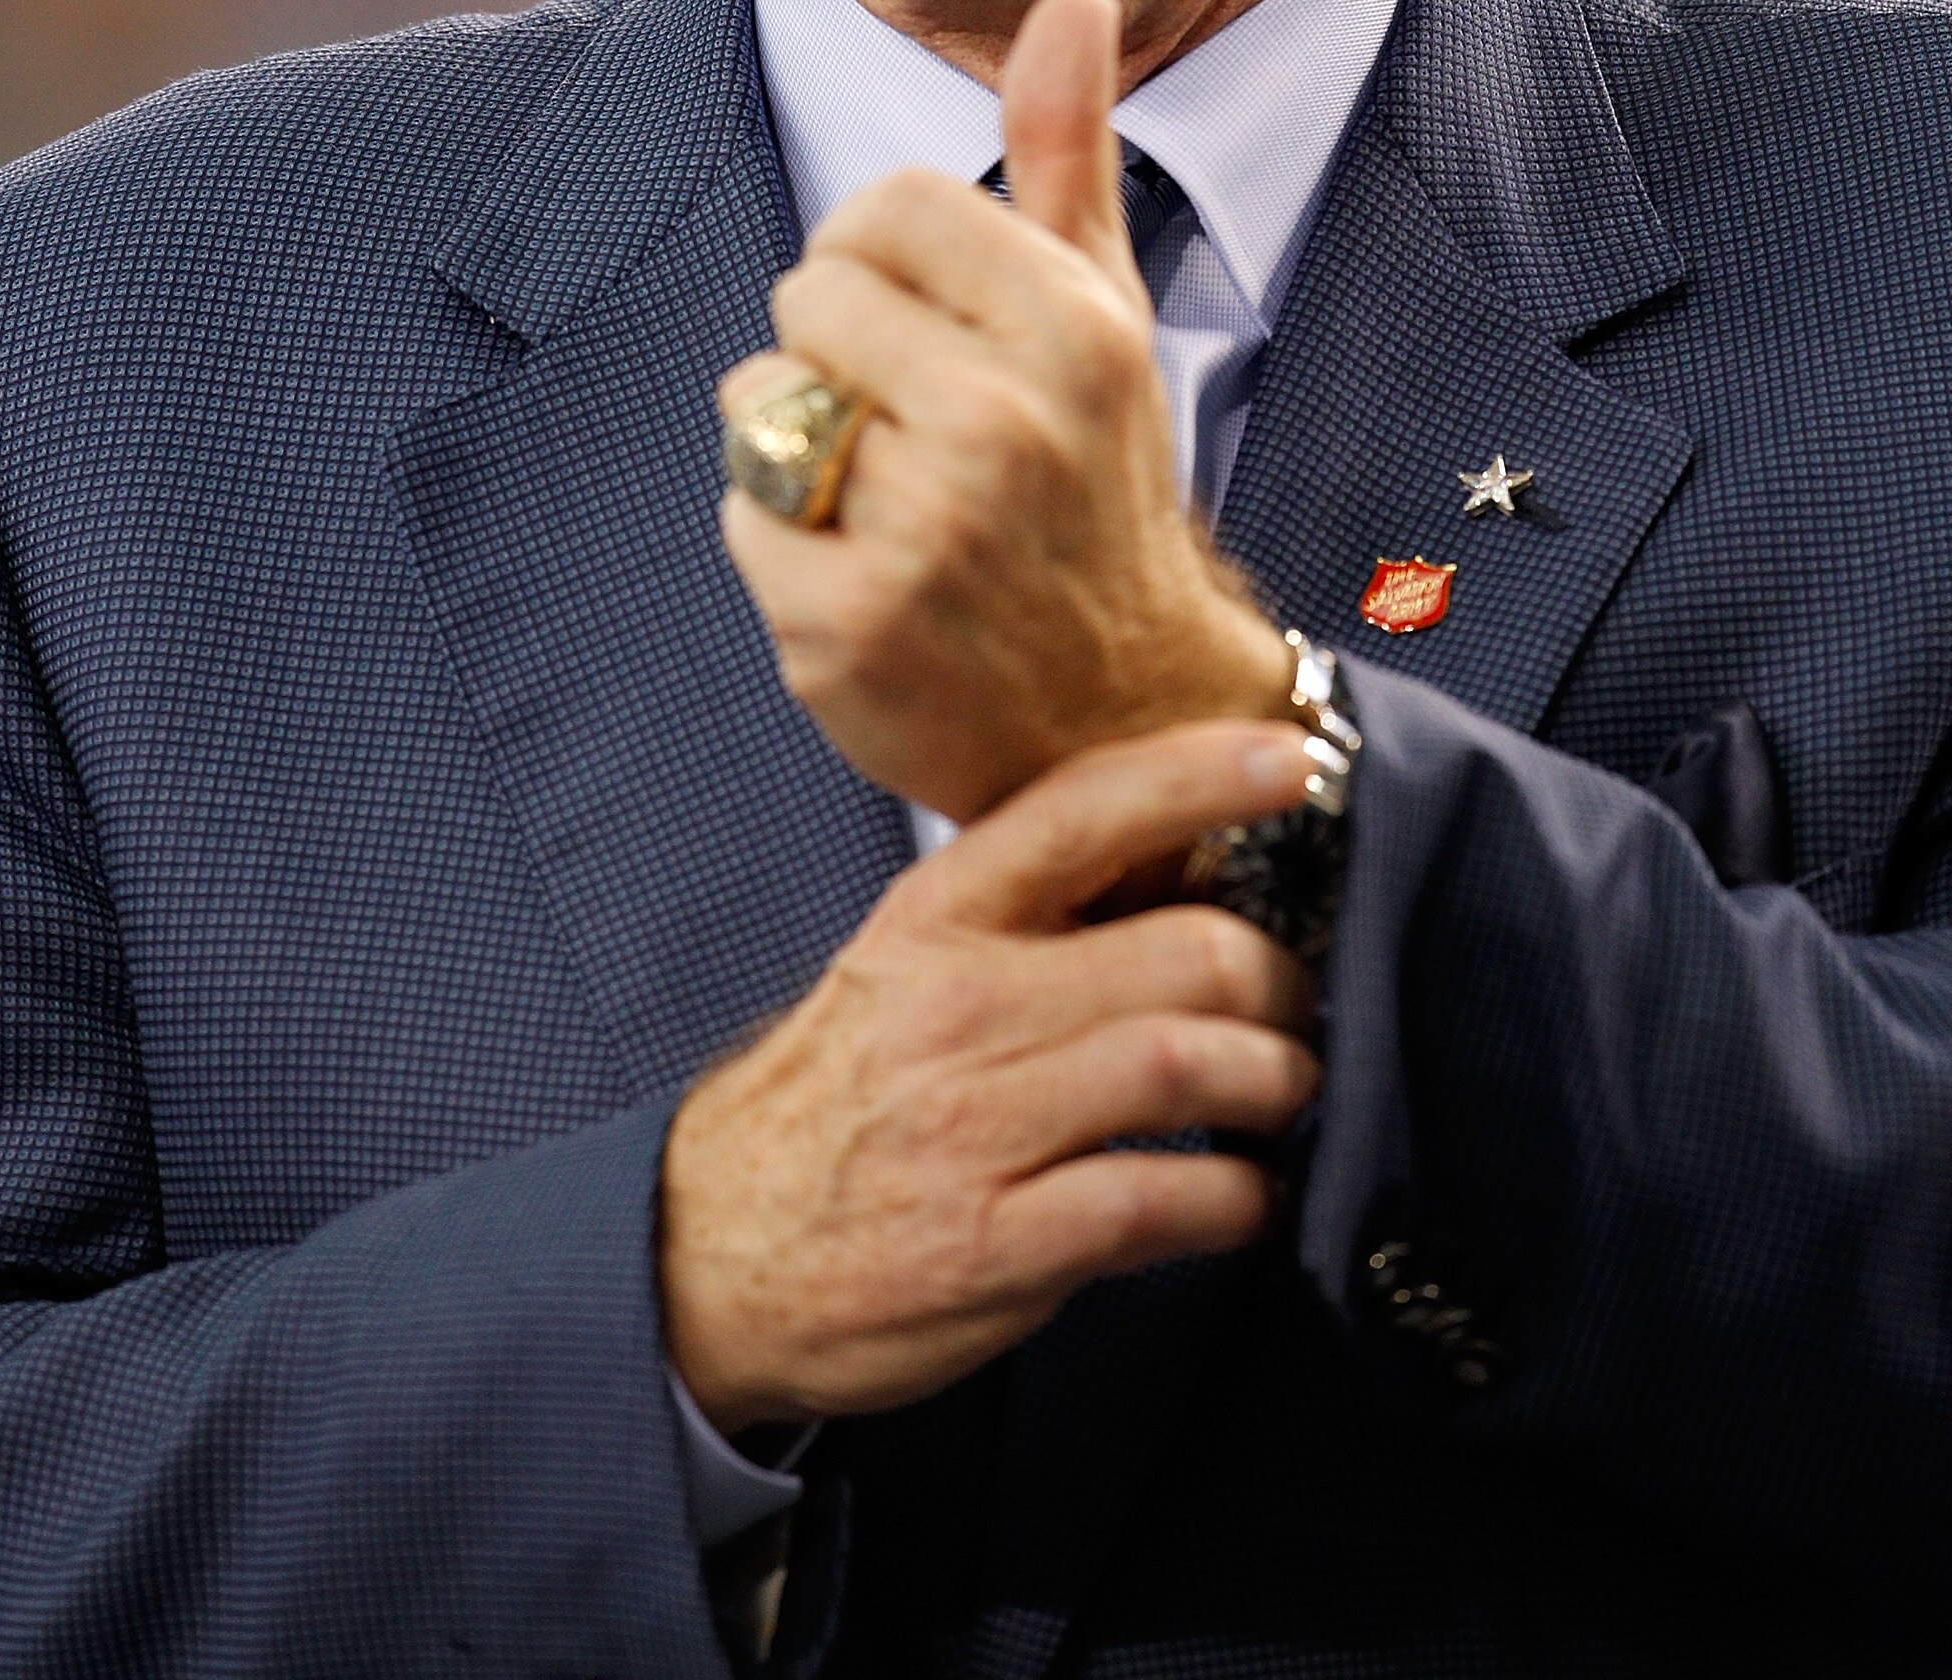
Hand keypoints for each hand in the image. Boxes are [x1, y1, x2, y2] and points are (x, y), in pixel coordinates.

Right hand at [659, 721, 1317, 1431]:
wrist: (711, 1248)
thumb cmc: (839, 1097)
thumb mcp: (903, 966)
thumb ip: (1024, 917)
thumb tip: (1181, 866)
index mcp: (938, 918)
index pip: (1085, 808)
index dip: (1203, 772)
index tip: (1292, 758)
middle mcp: (960, 1006)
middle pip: (1185, 951)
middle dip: (1279, 979)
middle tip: (1296, 1003)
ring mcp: (977, 1128)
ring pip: (1188, 1066)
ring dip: (1275, 1081)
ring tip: (1283, 1092)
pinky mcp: (998, 1245)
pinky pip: (1162, 1200)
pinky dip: (1236, 1198)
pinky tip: (1242, 1196)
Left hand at [719, 0, 1294, 821]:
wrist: (1121, 713)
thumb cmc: (1095, 486)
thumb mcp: (1100, 312)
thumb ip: (1067, 151)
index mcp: (1074, 330)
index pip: (880, 207)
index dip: (881, 262)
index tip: (931, 331)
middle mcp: (1006, 424)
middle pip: (806, 297)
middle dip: (838, 355)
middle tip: (916, 428)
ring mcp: (924, 533)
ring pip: (758, 407)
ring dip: (802, 450)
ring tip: (894, 503)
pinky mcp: (845, 626)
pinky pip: (739, 514)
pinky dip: (783, 543)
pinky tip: (866, 577)